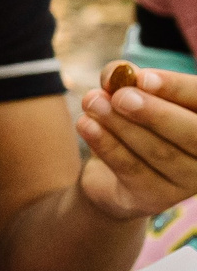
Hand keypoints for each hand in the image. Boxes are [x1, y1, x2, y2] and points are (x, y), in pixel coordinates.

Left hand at [77, 64, 196, 220]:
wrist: (112, 175)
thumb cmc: (131, 123)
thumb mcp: (127, 94)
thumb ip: (125, 79)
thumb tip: (118, 72)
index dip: (176, 89)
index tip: (142, 77)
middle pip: (192, 134)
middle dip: (154, 112)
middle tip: (119, 96)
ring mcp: (187, 181)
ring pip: (159, 151)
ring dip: (121, 125)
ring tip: (91, 102)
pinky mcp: (156, 199)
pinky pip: (132, 169)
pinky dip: (106, 144)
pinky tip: (85, 124)